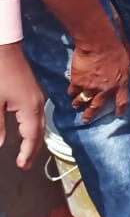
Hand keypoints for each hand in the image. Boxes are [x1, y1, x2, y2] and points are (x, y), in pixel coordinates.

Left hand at [0, 42, 44, 168]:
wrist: (5, 50)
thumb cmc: (0, 76)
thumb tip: (0, 145)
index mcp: (30, 109)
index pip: (32, 136)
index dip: (27, 152)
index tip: (22, 165)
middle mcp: (38, 104)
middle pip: (39, 131)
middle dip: (33, 148)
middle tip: (26, 164)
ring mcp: (37, 97)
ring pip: (39, 123)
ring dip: (34, 138)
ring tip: (28, 151)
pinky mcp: (33, 92)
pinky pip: (37, 115)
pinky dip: (34, 127)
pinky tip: (27, 129)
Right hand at [68, 35, 129, 121]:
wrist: (98, 44)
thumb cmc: (115, 49)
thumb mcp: (125, 63)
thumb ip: (121, 74)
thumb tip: (120, 76)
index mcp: (120, 83)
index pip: (122, 101)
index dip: (121, 109)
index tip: (119, 114)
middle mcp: (105, 89)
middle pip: (97, 106)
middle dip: (91, 114)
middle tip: (86, 119)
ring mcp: (90, 87)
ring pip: (82, 100)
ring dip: (78, 104)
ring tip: (76, 106)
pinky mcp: (78, 82)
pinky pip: (73, 91)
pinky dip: (71, 92)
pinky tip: (70, 93)